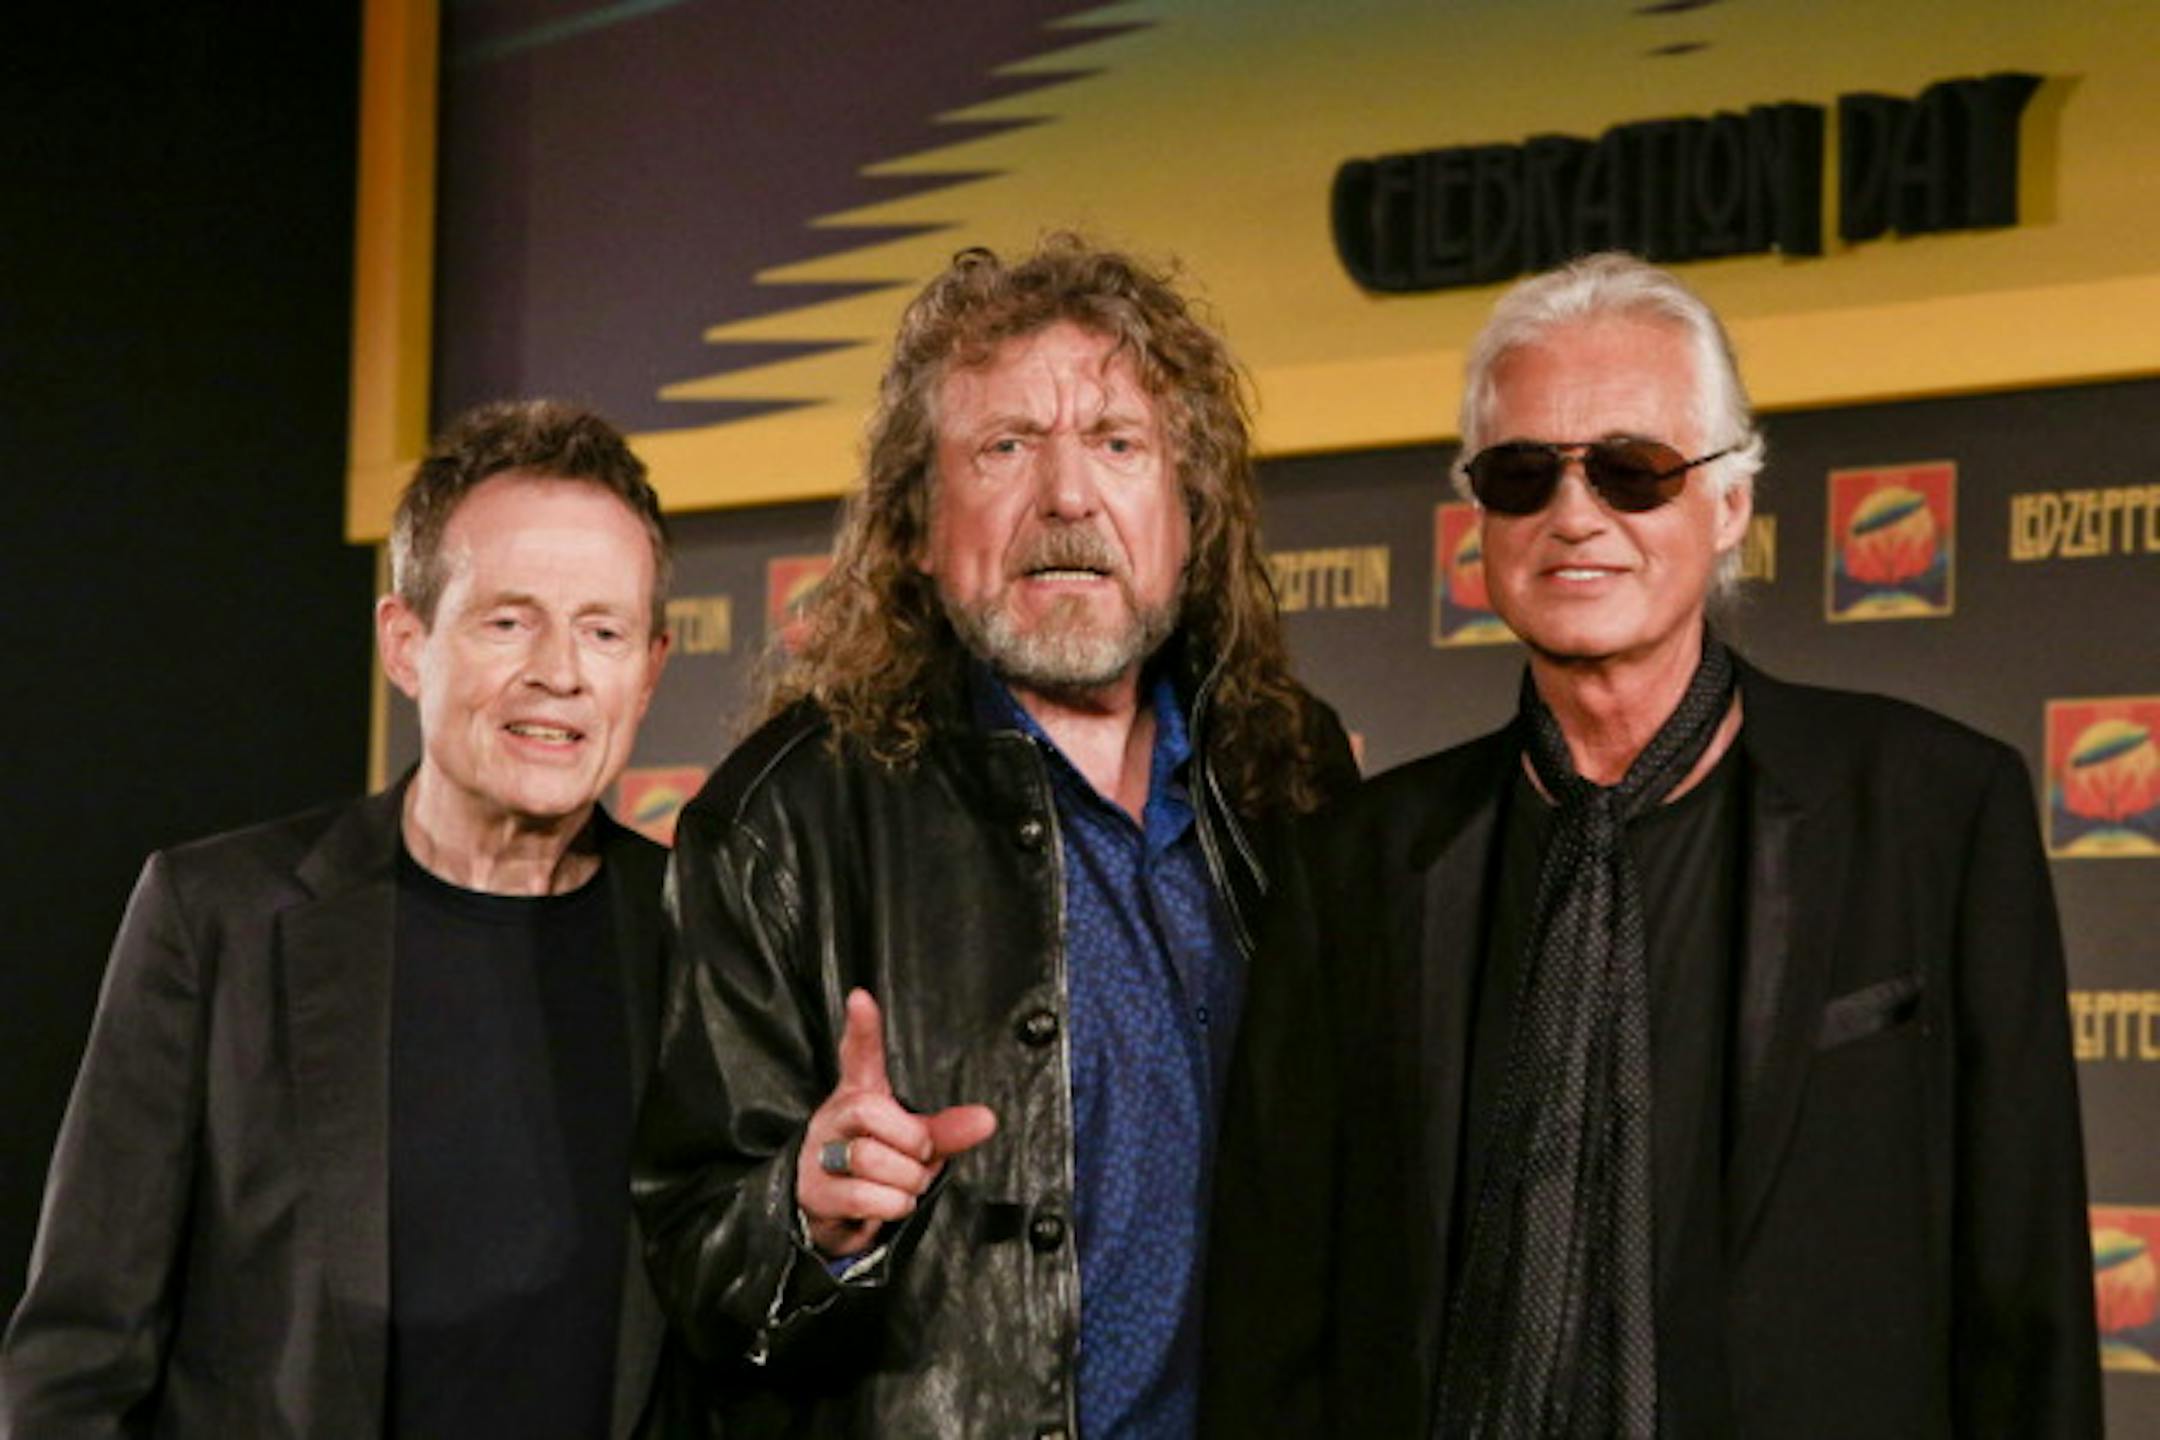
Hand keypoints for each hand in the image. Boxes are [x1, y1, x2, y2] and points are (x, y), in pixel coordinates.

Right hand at [796, 988, 997, 1257]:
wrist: (834, 1214)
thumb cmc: (877, 1166)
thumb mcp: (912, 1143)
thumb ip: (946, 1130)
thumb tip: (987, 1120)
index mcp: (858, 1096)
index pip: (857, 1056)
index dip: (861, 1029)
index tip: (861, 999)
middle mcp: (833, 1120)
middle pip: (869, 1112)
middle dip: (910, 1142)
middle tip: (918, 1157)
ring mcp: (818, 1156)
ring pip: (869, 1159)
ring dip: (905, 1181)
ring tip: (905, 1184)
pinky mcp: (815, 1194)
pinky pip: (863, 1197)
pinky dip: (892, 1205)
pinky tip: (890, 1203)